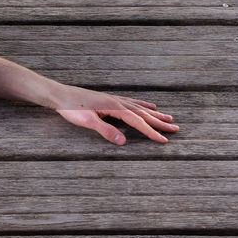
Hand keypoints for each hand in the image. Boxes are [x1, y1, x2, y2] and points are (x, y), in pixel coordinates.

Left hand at [52, 85, 178, 144]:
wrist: (61, 95)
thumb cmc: (71, 109)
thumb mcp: (87, 122)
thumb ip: (105, 130)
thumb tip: (123, 142)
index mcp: (115, 108)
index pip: (137, 122)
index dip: (151, 132)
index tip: (164, 140)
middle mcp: (118, 102)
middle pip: (144, 114)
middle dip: (160, 123)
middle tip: (176, 129)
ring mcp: (115, 100)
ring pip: (140, 108)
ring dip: (155, 114)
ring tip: (169, 118)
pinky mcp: (110, 99)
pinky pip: (133, 102)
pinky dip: (144, 105)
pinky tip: (150, 105)